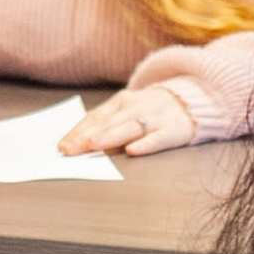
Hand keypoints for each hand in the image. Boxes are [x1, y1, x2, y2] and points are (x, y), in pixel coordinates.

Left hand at [59, 88, 194, 156]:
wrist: (193, 102)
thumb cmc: (150, 113)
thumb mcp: (127, 112)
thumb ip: (105, 125)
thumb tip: (76, 143)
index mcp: (121, 102)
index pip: (95, 117)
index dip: (77, 131)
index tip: (61, 146)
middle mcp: (136, 107)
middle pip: (108, 122)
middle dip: (87, 136)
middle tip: (68, 150)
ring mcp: (155, 117)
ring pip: (129, 127)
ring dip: (110, 136)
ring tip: (92, 145)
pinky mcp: (173, 130)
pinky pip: (158, 138)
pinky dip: (146, 144)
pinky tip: (132, 151)